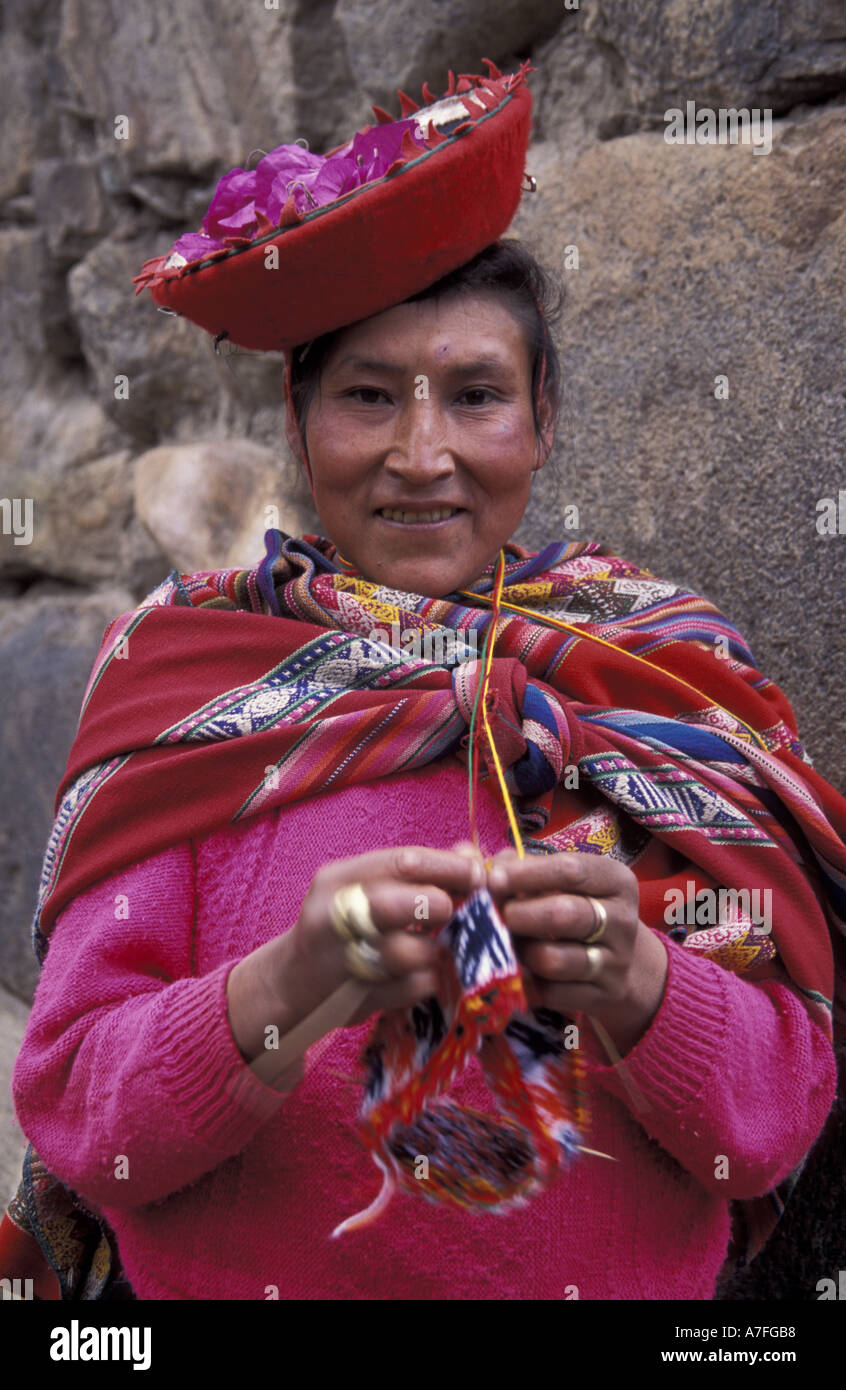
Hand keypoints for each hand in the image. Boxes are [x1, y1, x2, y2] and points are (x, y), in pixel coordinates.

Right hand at [289, 845, 485, 1024]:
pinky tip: (424, 972)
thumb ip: (416, 871)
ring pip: (402, 953)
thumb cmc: (343, 923)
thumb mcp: (365, 886)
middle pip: (391, 905)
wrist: (294, 979)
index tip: (477, 875)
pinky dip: (426, 979)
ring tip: (435, 945)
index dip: (449, 867)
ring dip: (432, 948)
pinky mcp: (356, 999)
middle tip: (453, 910)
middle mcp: (333, 917)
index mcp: (338, 879)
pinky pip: (409, 989)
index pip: (402, 862)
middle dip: (438, 905)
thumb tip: (470, 855)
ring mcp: (341, 961)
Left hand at [486, 848, 667, 1054]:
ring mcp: (616, 961)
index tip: (493, 879)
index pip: (570, 870)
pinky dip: (531, 983)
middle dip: (519, 914)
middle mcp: (622, 919)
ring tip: (513, 943)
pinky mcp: (604, 996)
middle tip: (500, 915)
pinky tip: (528, 971)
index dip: (525, 874)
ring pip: (553, 959)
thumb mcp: (563, 880)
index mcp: (616, 880)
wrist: (620, 961)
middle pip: (562, 914)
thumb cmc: (578, 907)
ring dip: (521, 952)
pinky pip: (553, 993)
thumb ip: (524, 866)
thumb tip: (487, 870)